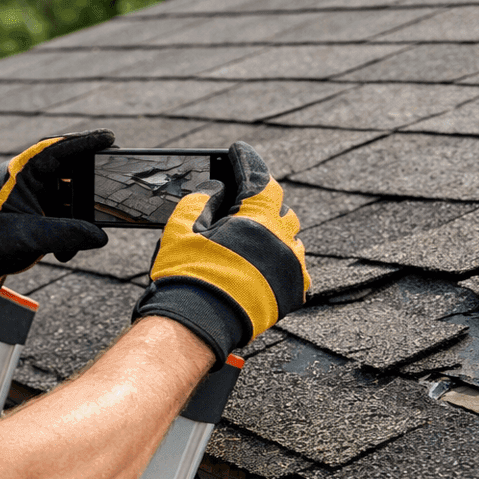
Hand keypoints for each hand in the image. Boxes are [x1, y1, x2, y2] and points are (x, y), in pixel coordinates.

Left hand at [0, 129, 114, 303]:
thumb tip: (99, 236)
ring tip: (92, 221)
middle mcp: (28, 180)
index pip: (54, 151)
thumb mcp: (29, 236)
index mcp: (19, 174)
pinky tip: (68, 251)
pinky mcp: (39, 213)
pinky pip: (63, 214)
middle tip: (111, 167)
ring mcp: (34, 196)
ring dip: (79, 212)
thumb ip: (64, 234)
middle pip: (65, 167)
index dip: (82, 142)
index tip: (108, 137)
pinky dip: (70, 230)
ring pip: (67, 193)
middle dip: (88, 173)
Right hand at [132, 142, 309, 361]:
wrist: (197, 325)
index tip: (238, 153)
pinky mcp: (293, 292)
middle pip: (280, 208)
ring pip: (291, 238)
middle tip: (240, 204)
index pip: (259, 178)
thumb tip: (215, 192)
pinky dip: (282, 262)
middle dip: (261, 202)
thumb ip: (201, 200)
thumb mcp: (182, 227)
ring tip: (253, 238)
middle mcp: (281, 240)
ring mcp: (291, 268)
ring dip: (274, 233)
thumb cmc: (187, 276)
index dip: (247, 162)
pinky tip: (265, 264)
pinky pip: (296, 269)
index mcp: (256, 219)